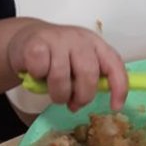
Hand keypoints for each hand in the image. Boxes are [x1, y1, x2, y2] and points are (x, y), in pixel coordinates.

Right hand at [7, 22, 128, 112]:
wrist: (26, 38)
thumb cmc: (55, 56)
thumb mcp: (76, 65)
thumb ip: (84, 82)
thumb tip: (78, 105)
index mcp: (96, 45)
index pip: (114, 64)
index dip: (119, 86)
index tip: (115, 107)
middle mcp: (80, 40)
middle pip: (89, 73)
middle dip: (82, 96)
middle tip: (73, 103)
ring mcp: (58, 40)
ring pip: (61, 77)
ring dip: (57, 93)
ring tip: (52, 90)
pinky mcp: (36, 44)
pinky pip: (40, 70)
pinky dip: (37, 78)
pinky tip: (36, 73)